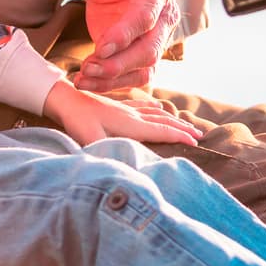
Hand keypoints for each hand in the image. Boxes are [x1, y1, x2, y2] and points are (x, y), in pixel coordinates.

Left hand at [43, 79, 200, 146]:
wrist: (65, 98)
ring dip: (173, 119)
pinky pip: (145, 107)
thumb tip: (122, 167)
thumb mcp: (90, 139)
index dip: (180, 136)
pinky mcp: (119, 105)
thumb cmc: (77, 121)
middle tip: (201, 134)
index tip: (196, 143)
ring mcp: (127, 108)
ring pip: (157, 112)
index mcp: (131, 124)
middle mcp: (133, 114)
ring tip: (185, 124)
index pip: (161, 130)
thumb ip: (107, 152)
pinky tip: (158, 109)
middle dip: (183, 128)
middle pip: (164, 120)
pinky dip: (158, 110)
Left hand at [70, 0, 180, 91]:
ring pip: (146, 67)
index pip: (147, 14)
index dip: (125, 33)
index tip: (100, 48)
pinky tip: (89, 83)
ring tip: (83, 78)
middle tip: (87, 69)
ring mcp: (158, 36)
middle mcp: (164, 14)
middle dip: (119, 63)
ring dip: (115, 78)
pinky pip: (137, 75)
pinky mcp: (145, 51)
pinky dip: (114, 84)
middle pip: (150, 48)